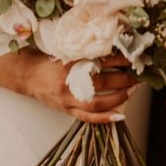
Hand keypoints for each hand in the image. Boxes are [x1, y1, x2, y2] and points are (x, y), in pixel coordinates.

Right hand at [10, 50, 139, 123]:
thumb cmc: (47, 60)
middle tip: (138, 75)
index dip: (117, 60)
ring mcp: (68, 99)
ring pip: (97, 103)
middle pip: (101, 83)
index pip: (98, 61)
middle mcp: (69, 82)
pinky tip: (119, 115)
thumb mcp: (64, 50)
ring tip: (132, 90)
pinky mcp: (66, 110)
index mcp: (69, 63)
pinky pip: (87, 118)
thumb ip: (83, 51)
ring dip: (118, 97)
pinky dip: (105, 118)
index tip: (131, 57)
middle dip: (123, 79)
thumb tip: (110, 47)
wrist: (27, 75)